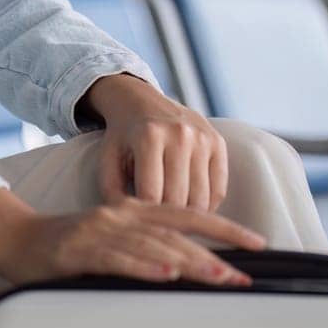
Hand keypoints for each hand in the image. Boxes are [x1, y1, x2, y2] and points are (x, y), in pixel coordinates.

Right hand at [0, 197, 264, 288]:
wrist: (14, 238)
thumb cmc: (66, 248)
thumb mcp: (112, 243)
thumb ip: (146, 250)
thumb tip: (189, 272)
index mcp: (133, 210)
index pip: (188, 216)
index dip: (225, 227)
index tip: (258, 244)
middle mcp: (122, 214)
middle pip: (177, 231)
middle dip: (216, 253)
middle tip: (245, 275)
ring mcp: (101, 230)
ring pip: (154, 245)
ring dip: (189, 262)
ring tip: (219, 277)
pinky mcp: (79, 249)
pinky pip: (117, 258)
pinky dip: (144, 267)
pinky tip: (165, 276)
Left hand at [93, 80, 228, 213]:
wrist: (140, 102)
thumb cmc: (123, 138)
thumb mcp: (108, 160)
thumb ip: (113, 193)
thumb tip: (132, 224)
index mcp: (149, 136)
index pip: (151, 195)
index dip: (144, 215)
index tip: (140, 222)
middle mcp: (180, 134)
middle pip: (178, 200)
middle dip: (165, 217)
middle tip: (156, 220)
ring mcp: (202, 138)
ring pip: (201, 200)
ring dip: (186, 215)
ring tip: (171, 213)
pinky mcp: (218, 143)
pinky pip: (219, 191)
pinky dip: (206, 206)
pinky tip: (189, 204)